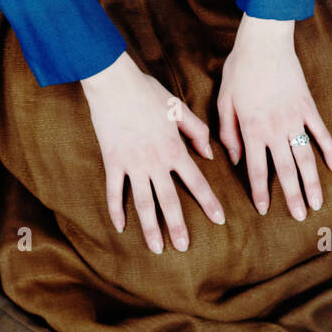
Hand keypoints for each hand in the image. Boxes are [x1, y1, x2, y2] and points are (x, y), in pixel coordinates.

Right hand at [81, 52, 225, 253]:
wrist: (115, 83)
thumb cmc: (148, 92)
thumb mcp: (179, 109)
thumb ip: (197, 132)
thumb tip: (209, 154)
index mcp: (174, 149)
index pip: (196, 182)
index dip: (209, 202)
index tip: (219, 220)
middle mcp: (155, 161)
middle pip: (169, 200)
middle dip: (178, 226)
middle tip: (184, 247)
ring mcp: (132, 164)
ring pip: (143, 203)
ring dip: (150, 227)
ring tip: (156, 248)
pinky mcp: (112, 161)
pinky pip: (114, 191)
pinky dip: (116, 210)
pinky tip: (120, 227)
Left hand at [217, 16, 331, 218]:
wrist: (264, 42)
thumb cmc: (239, 69)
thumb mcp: (224, 100)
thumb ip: (228, 132)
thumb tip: (236, 159)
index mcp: (252, 128)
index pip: (257, 168)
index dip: (261, 192)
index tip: (265, 210)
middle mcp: (275, 128)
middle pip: (287, 170)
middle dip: (294, 196)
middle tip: (302, 218)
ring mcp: (295, 118)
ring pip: (306, 157)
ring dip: (313, 182)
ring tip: (318, 203)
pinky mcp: (308, 107)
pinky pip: (321, 133)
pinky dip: (330, 151)